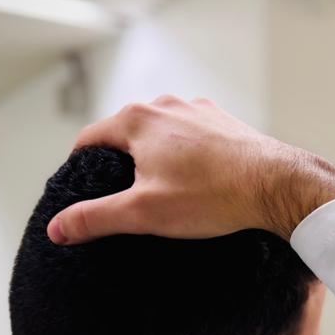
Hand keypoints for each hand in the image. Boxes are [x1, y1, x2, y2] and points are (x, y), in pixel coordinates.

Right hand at [47, 96, 334, 244]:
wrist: (277, 185)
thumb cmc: (212, 197)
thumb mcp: (143, 213)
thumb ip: (96, 218)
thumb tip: (57, 228)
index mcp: (138, 120)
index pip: (90, 139)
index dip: (79, 165)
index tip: (79, 187)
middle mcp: (167, 106)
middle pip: (126, 133)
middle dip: (120, 162)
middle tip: (121, 196)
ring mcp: (199, 111)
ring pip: (162, 133)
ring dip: (155, 157)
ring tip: (160, 190)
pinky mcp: (226, 124)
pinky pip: (194, 138)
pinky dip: (187, 156)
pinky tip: (196, 181)